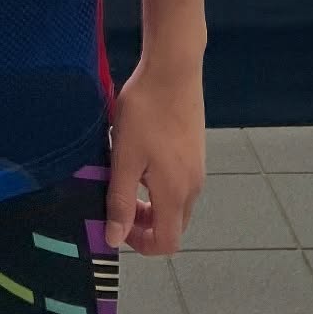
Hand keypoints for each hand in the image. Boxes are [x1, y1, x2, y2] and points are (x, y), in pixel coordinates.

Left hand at [105, 57, 205, 255]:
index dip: (141, 243)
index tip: (118, 224)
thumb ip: (121, 201)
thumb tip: (114, 239)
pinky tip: (142, 157)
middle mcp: (193, 186)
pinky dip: (160, 186)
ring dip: (152, 203)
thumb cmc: (145, 112)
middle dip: (146, 225)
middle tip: (120, 201)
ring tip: (127, 175)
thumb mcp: (125, 157)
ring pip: (177, 204)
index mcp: (175, 192)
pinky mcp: (196, 150)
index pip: (167, 242)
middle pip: (174, 225)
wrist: (172, 69)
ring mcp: (198, 167)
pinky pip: (180, 183)